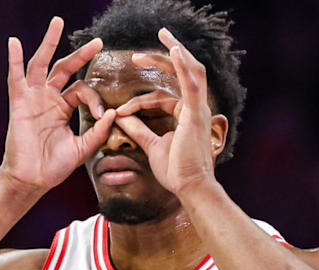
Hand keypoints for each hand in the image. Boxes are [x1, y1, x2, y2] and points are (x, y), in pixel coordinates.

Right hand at [0, 17, 115, 191]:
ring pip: (42, 65)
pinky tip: (14, 41)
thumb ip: (98, 131)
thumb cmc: (54, 167)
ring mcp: (33, 99)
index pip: (82, 90)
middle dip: (80, 54)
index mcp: (63, 109)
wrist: (33, 180)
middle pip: (64, 68)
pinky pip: (16, 78)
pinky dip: (14, 60)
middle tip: (98, 41)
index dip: (94, 99)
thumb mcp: (82, 148)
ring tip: (57, 22)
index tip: (101, 115)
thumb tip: (114, 113)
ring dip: (49, 43)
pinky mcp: (20, 104)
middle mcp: (48, 99)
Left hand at [113, 28, 226, 194]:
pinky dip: (182, 65)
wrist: (189, 187)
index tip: (122, 110)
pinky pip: (191, 83)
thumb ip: (138, 130)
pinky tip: (174, 49)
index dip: (140, 101)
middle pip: (180, 75)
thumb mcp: (151, 146)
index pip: (162, 97)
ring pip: (190, 71)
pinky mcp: (196, 113)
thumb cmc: (175, 170)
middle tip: (141, 51)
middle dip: (162, 59)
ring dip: (175, 52)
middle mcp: (194, 108)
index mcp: (185, 115)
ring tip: (163, 35)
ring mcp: (198, 109)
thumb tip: (121, 117)